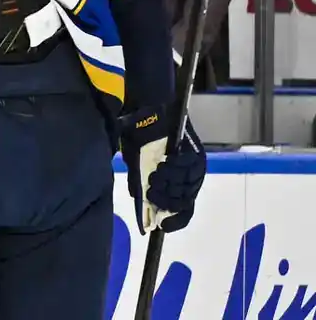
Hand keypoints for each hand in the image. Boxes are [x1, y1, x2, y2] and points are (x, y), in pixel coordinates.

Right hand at [120, 106, 205, 233]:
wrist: (146, 110)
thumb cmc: (140, 138)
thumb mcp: (137, 167)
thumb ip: (142, 188)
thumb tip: (143, 213)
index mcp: (179, 183)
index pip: (184, 210)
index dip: (174, 220)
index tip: (161, 225)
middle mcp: (191, 177)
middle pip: (184, 200)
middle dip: (165, 199)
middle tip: (151, 191)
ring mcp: (196, 165)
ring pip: (186, 186)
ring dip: (168, 183)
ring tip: (154, 175)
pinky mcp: (197, 152)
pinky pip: (188, 167)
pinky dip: (174, 167)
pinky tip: (163, 163)